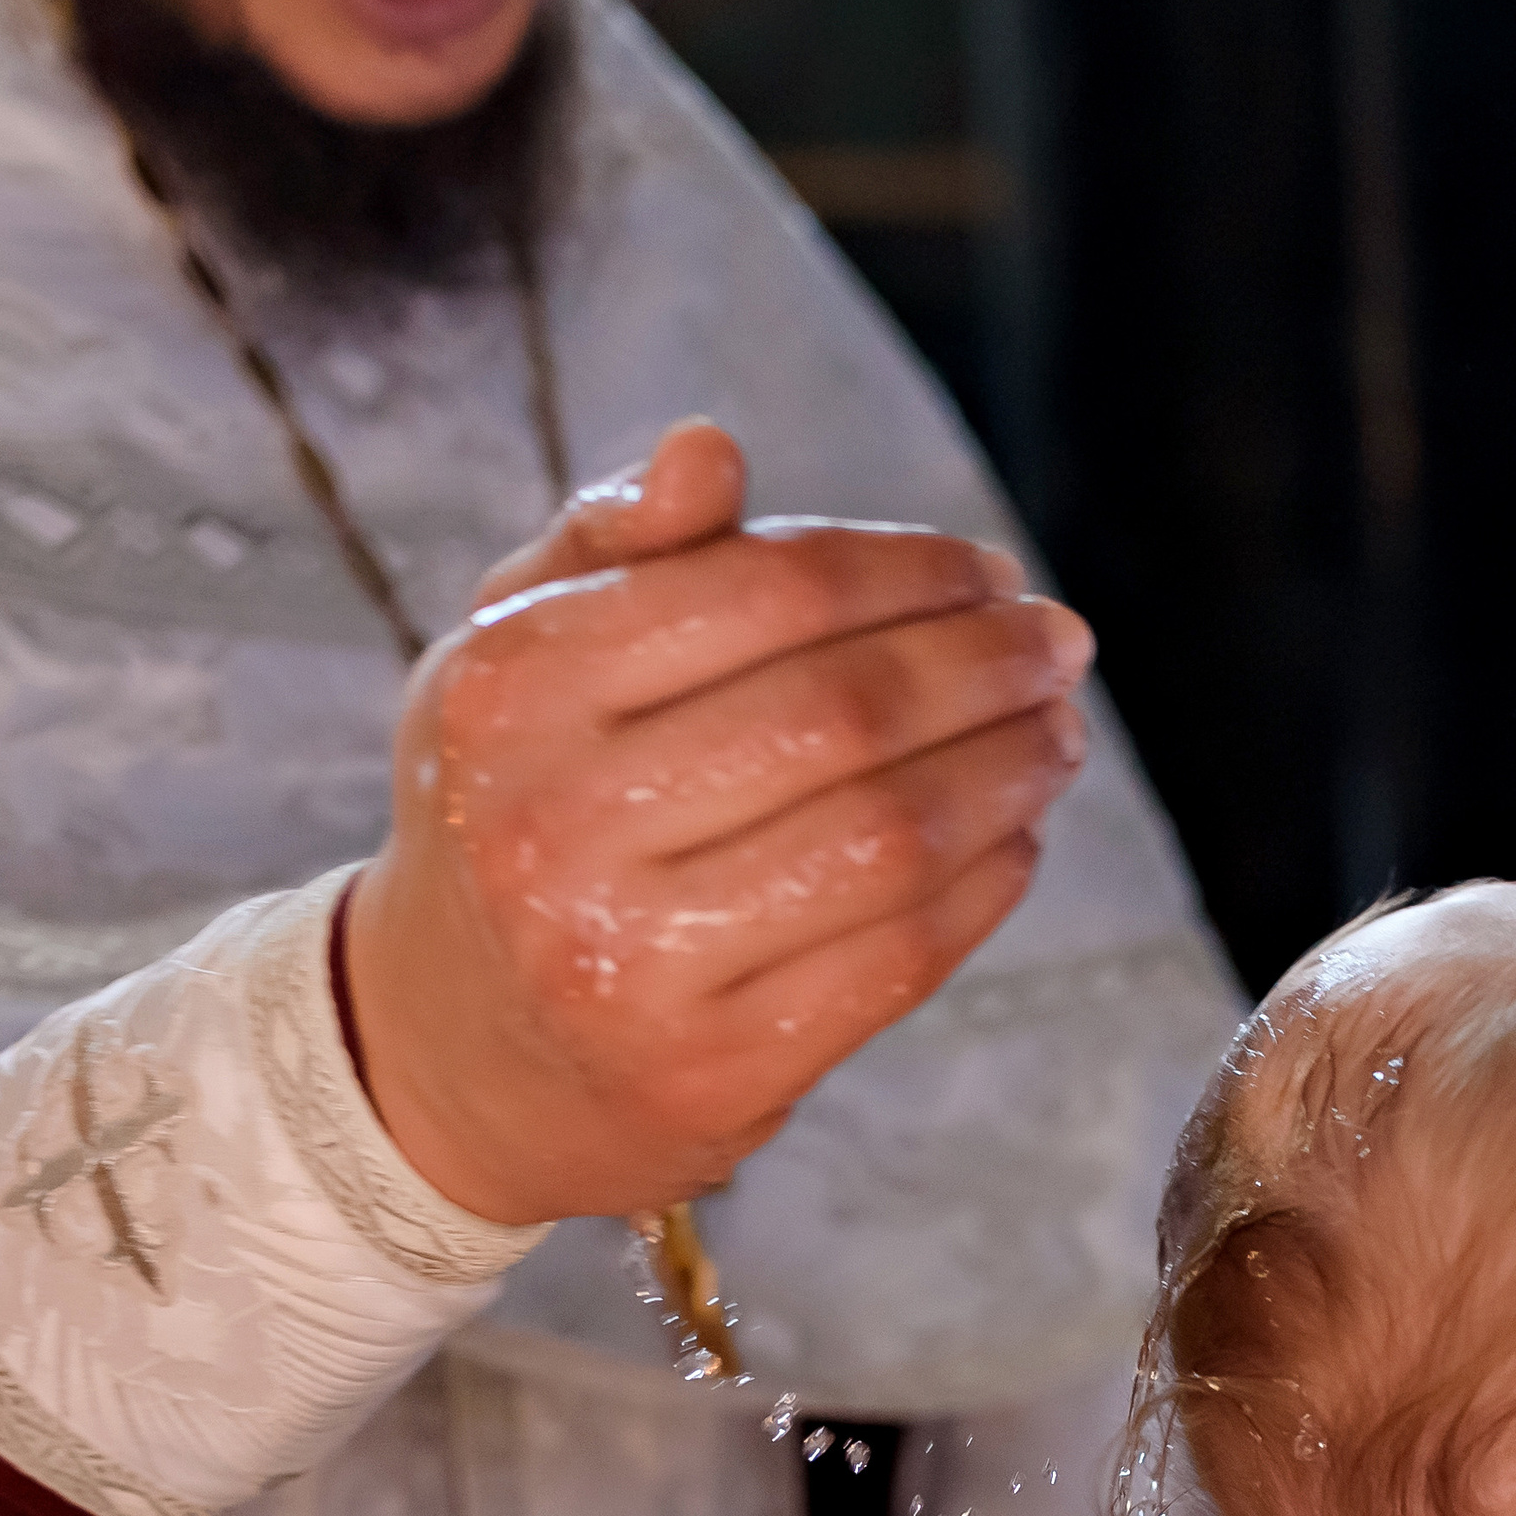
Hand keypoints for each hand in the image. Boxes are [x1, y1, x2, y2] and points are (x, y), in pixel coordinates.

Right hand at [345, 420, 1094, 1225]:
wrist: (456, 1058)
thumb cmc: (515, 818)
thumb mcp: (513, 665)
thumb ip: (610, 546)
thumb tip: (710, 446)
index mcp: (515, 692)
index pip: (768, 591)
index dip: (908, 571)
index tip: (989, 571)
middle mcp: (560, 826)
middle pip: (846, 714)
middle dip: (984, 667)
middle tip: (1059, 647)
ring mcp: (639, 961)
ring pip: (889, 837)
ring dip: (1007, 773)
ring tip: (1059, 734)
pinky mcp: (717, 1069)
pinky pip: (899, 956)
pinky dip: (985, 884)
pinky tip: (1018, 836)